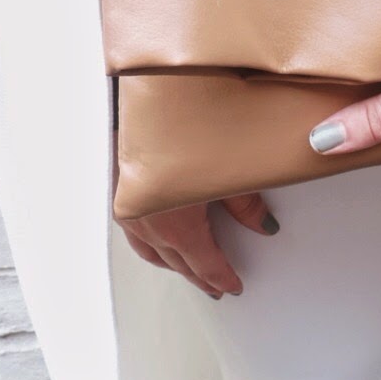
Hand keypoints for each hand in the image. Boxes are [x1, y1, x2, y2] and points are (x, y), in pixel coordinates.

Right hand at [112, 132, 278, 296]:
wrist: (149, 93)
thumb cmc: (182, 124)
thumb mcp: (228, 167)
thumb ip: (247, 203)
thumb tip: (263, 225)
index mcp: (174, 224)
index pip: (203, 264)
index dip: (221, 278)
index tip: (232, 286)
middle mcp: (147, 221)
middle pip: (176, 262)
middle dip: (199, 276)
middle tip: (216, 285)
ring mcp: (128, 207)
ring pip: (151, 250)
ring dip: (171, 262)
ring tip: (188, 268)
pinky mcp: (118, 190)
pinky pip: (134, 230)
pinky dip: (150, 243)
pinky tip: (156, 239)